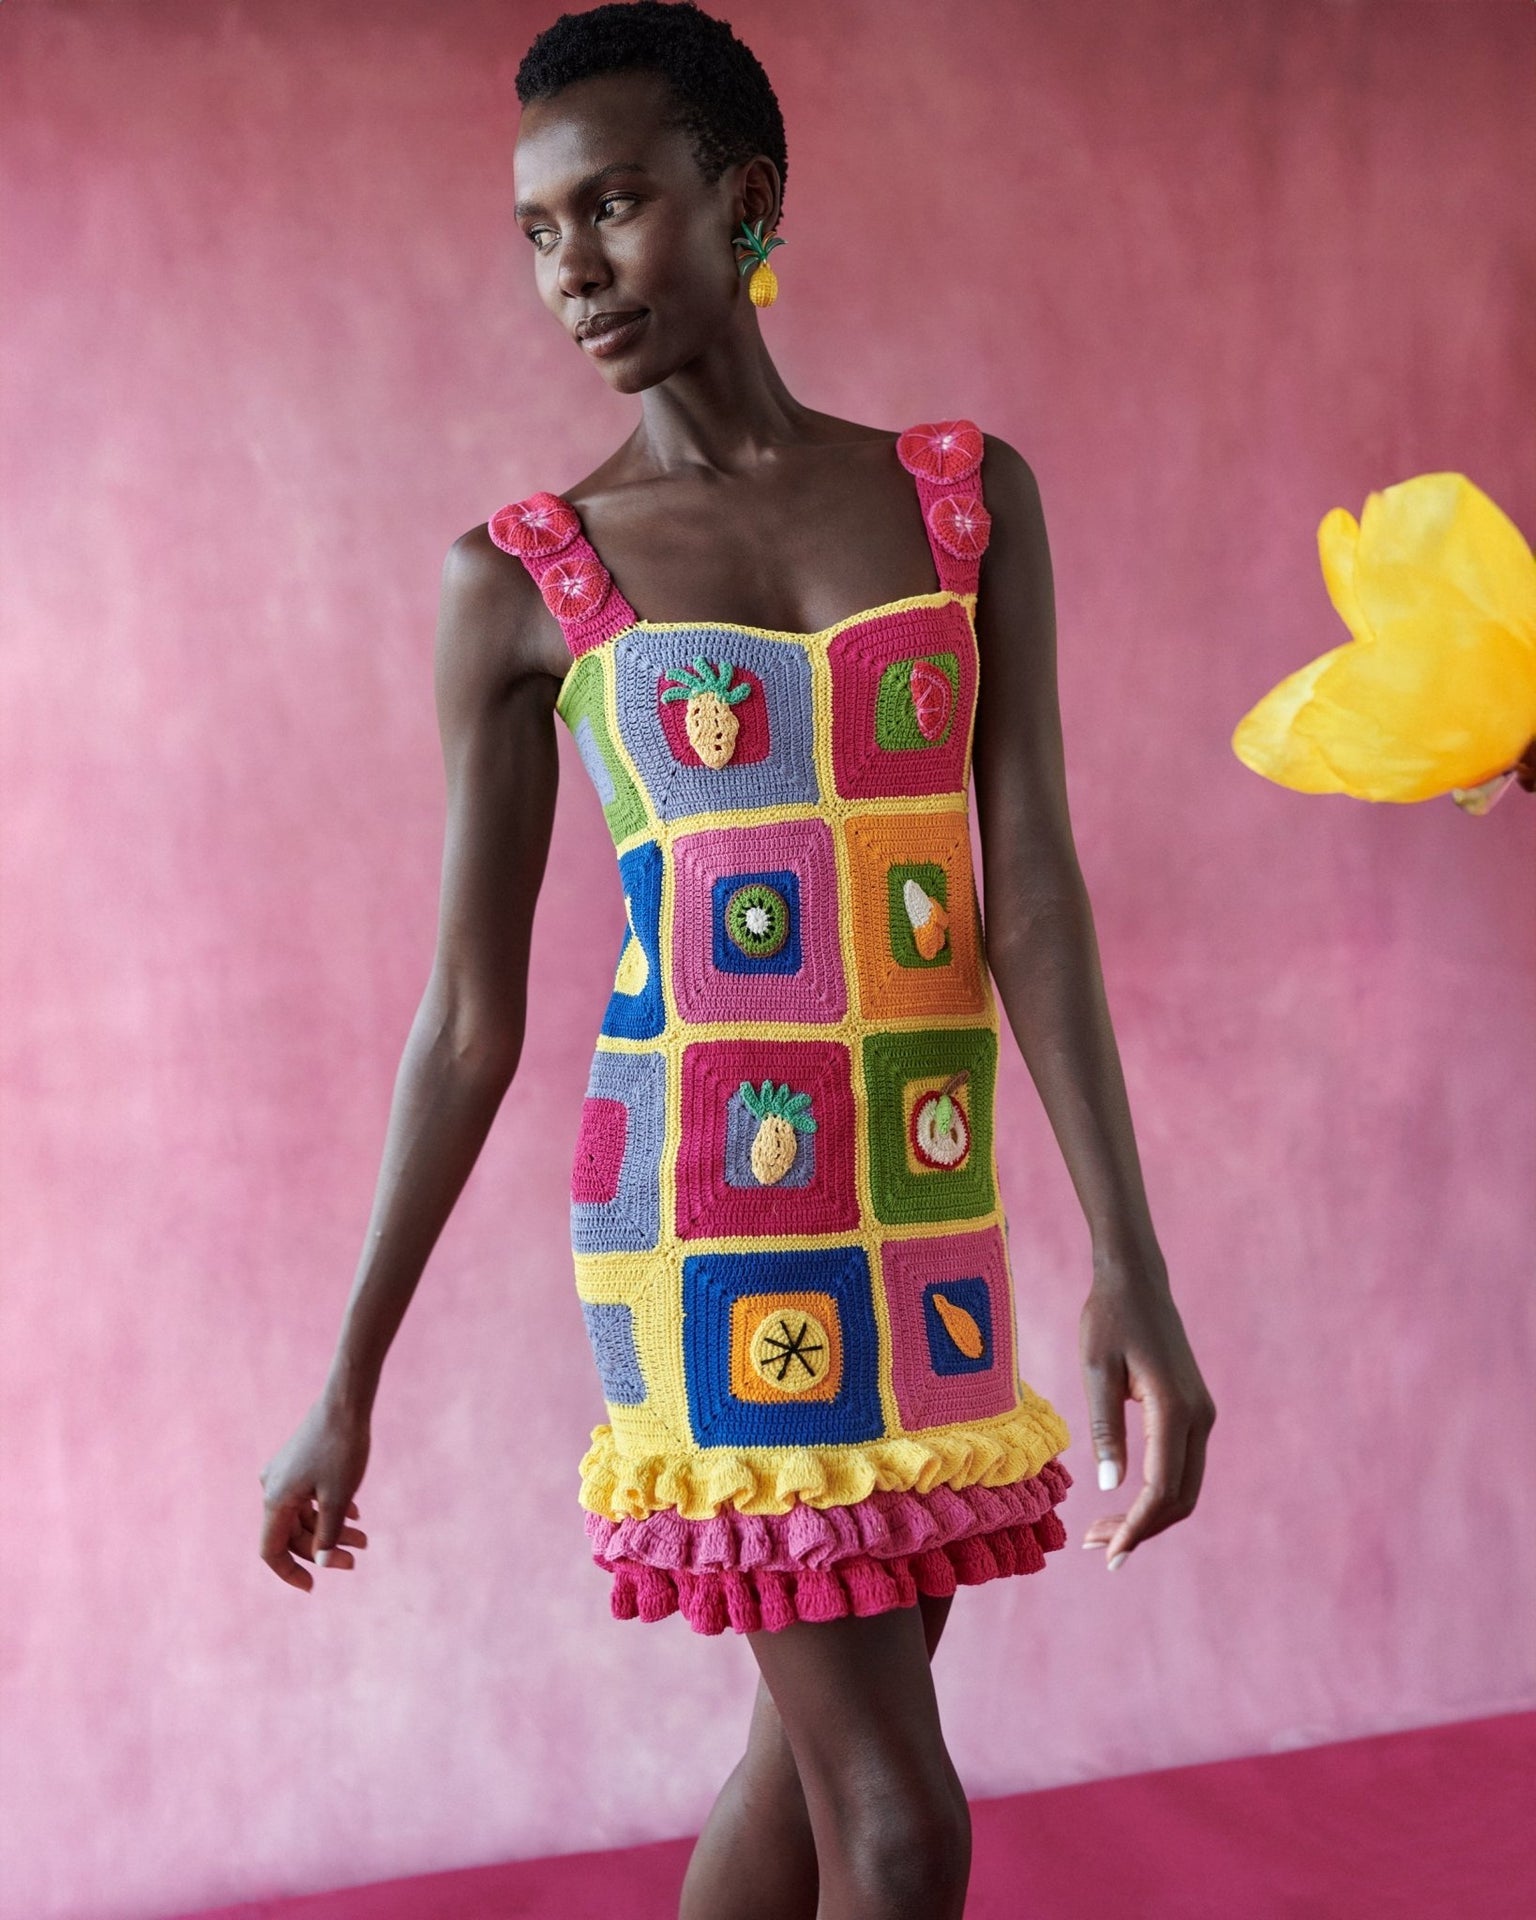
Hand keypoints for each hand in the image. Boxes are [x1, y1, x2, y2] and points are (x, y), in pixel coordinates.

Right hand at [259, 1394, 371, 1591]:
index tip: (312, 1586)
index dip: (289, 1572)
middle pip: (293, 1534)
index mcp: (275, 1500)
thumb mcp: (338, 1498)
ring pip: (304, 1516)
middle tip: (356, 1557)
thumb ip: (327, 1534)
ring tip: (364, 1538)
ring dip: (331, 1530)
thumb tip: (322, 1561)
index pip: (271, 1551)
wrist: (346, 1402)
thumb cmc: (341, 1449)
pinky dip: (329, 1510)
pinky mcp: (298, 1463)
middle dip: (324, 1549)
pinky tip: (354, 1514)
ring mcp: (284, 1474)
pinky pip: (309, 1498)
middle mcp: (273, 1488)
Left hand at [1077, 1269, 1214, 1569]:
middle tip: (1096, 1548)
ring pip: (1184, 1487)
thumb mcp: (1095, 1371)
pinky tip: (1124, 1503)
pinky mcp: (1194, 1412)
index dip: (1136, 1526)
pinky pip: (1182, 1467)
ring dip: (1148, 1516)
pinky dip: (1156, 1494)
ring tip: (1102, 1533)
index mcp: (1175, 1408)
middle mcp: (1199, 1417)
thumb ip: (1105, 1428)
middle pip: (1179, 1498)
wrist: (1136, 1281)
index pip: (1161, 1488)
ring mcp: (1201, 1415)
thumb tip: (1110, 1487)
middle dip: (1141, 1529)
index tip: (1109, 1552)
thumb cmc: (1109, 1319)